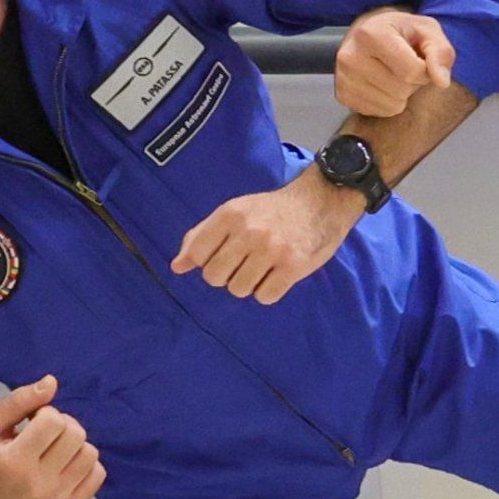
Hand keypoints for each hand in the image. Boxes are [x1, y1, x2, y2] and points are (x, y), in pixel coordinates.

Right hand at [0, 375, 104, 498]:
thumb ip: (18, 401)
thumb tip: (51, 382)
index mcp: (14, 461)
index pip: (54, 421)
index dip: (46, 413)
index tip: (33, 422)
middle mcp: (37, 484)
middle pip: (76, 435)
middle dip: (63, 426)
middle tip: (46, 433)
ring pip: (90, 454)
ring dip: (75, 444)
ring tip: (55, 449)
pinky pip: (97, 475)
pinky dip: (85, 464)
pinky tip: (65, 465)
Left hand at [173, 172, 362, 305]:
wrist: (320, 202)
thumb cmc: (271, 210)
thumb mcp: (234, 212)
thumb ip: (202, 236)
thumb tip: (177, 267)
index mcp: (230, 215)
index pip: (198, 255)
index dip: (207, 262)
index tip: (223, 255)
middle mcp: (249, 231)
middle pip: (215, 277)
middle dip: (226, 276)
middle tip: (244, 264)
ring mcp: (273, 249)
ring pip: (239, 289)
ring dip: (248, 285)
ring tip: (262, 269)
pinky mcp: (294, 266)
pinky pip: (266, 296)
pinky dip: (268, 292)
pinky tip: (276, 276)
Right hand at [336, 8, 451, 119]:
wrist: (368, 33)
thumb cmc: (401, 32)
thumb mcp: (427, 31)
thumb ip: (440, 52)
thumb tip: (441, 82)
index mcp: (371, 34)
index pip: (412, 72)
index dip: (425, 70)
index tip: (419, 59)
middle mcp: (351, 56)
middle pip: (402, 90)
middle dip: (413, 81)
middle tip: (404, 65)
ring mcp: (343, 78)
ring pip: (393, 104)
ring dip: (402, 94)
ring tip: (393, 72)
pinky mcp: (343, 95)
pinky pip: (381, 112)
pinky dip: (389, 103)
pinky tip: (383, 84)